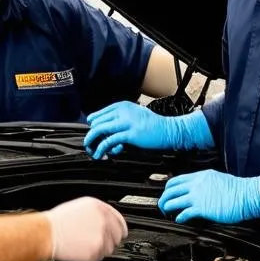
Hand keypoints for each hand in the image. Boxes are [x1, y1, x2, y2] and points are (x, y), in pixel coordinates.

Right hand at [44, 197, 128, 260]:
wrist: (46, 234)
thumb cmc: (57, 222)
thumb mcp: (80, 208)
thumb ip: (96, 213)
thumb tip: (105, 221)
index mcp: (100, 208)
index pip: (120, 220)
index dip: (119, 229)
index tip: (120, 234)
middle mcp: (103, 222)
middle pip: (118, 236)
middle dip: (110, 240)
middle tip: (96, 241)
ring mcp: (101, 237)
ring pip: (109, 249)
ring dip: (100, 249)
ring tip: (84, 245)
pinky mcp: (96, 251)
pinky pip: (100, 257)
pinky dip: (92, 257)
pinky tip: (81, 250)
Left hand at [83, 102, 212, 159]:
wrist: (169, 131)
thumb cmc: (152, 127)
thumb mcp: (133, 118)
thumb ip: (119, 122)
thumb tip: (104, 134)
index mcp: (121, 106)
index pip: (97, 115)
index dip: (93, 128)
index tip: (94, 138)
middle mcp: (122, 111)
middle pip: (96, 123)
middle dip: (90, 136)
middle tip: (91, 147)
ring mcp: (126, 121)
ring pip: (99, 130)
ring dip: (91, 142)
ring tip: (92, 151)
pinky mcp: (130, 133)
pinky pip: (109, 141)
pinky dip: (102, 148)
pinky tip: (102, 154)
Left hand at [158, 170, 259, 224]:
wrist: (247, 195)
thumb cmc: (238, 189)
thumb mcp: (218, 179)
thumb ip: (206, 183)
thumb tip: (199, 189)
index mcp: (200, 176)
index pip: (176, 180)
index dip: (168, 189)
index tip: (168, 194)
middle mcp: (196, 184)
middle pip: (170, 190)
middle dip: (163, 199)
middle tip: (163, 206)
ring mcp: (198, 196)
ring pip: (173, 201)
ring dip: (167, 208)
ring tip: (168, 213)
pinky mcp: (202, 208)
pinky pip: (184, 213)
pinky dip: (179, 217)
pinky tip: (180, 220)